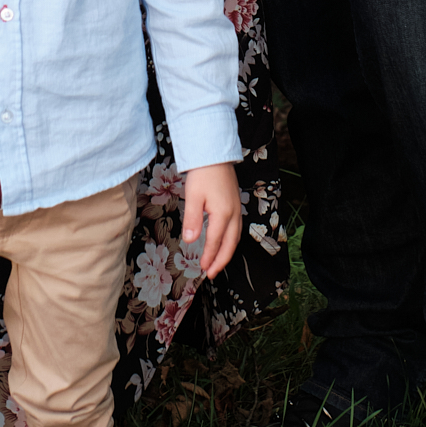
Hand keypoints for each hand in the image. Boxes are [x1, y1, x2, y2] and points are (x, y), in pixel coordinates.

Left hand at [182, 163, 242, 279]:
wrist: (215, 153)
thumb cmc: (203, 173)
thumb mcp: (193, 196)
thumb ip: (192, 220)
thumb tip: (190, 240)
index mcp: (223, 214)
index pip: (215, 242)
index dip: (209, 257)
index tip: (203, 269)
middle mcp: (233, 214)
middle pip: (230, 244)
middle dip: (221, 260)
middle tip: (212, 273)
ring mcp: (236, 208)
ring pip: (235, 237)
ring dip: (227, 252)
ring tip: (218, 262)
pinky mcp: (235, 203)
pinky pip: (236, 228)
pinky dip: (230, 240)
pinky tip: (224, 242)